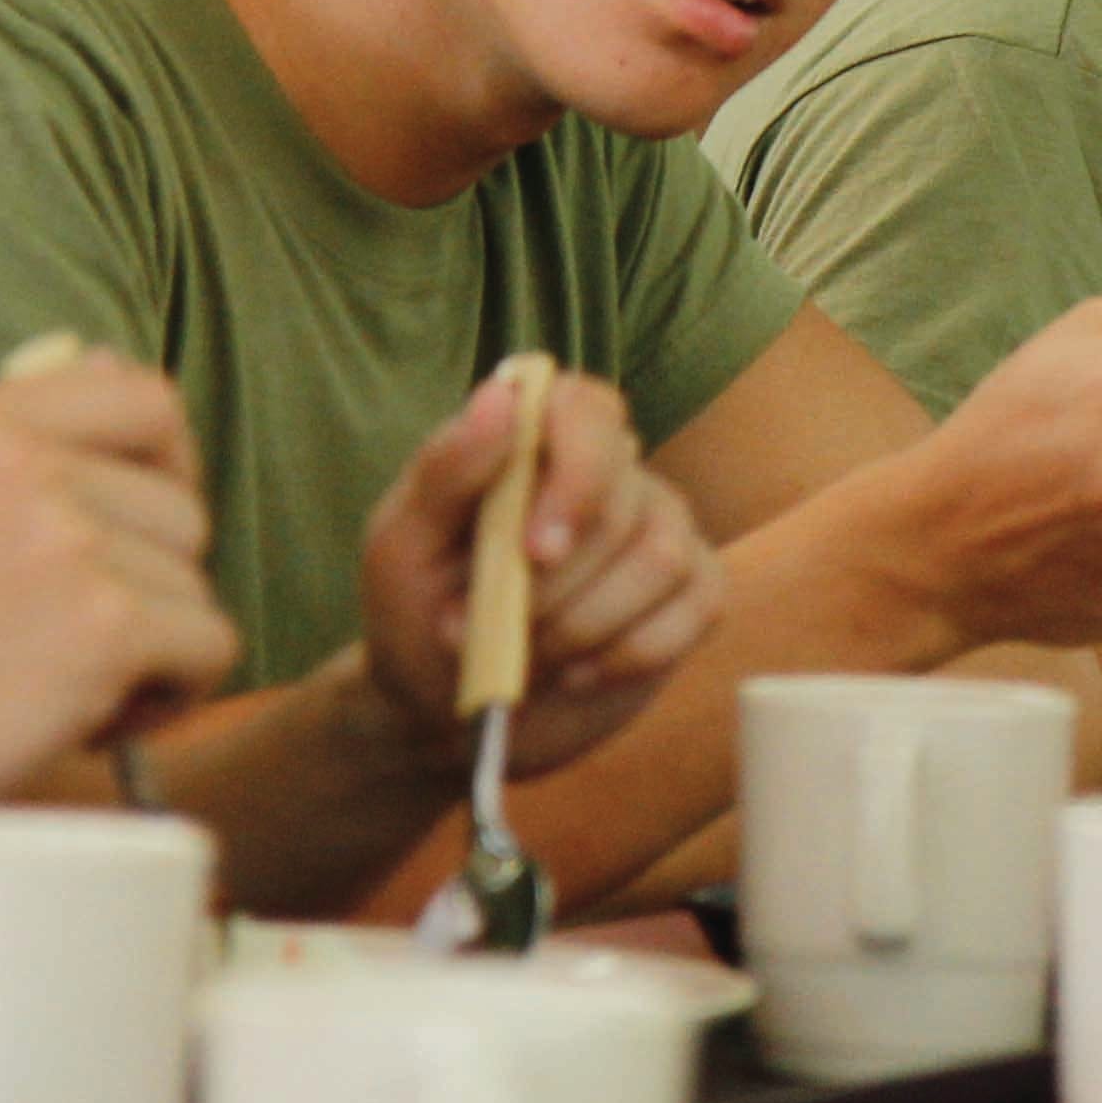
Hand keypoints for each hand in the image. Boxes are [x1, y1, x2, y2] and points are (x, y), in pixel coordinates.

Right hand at [0, 352, 243, 805]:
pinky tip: (92, 721)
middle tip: (70, 639)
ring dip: (155, 649)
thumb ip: (20, 435)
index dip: (170, 468)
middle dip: (151, 583)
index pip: (146, 398)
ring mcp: (69, 540)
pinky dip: (171, 696)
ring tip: (63, 684)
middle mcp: (27, 463)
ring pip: (195, 586)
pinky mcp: (104, 623)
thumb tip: (109, 358)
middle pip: (184, 508)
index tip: (139, 532)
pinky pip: (209, 648)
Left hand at [351, 367, 726, 779]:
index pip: (589, 409)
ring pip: (663, 559)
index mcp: (537, 437)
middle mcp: (610, 471)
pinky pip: (698, 607)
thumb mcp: (402, 544)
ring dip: (585, 625)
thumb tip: (503, 396)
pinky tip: (578, 674)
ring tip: (526, 658)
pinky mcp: (691, 593)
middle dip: (552, 588)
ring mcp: (659, 528)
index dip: (575, 476)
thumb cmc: (417, 610)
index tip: (534, 552)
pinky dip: (630, 654)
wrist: (444, 706)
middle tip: (480, 631)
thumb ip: (448, 469)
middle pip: (621, 504)